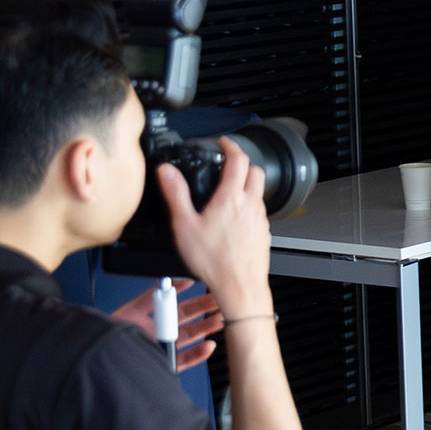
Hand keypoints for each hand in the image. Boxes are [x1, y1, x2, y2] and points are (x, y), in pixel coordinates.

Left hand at [107, 279, 223, 371]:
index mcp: (153, 320)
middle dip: (206, 312)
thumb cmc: (111, 335)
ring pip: (191, 338)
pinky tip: (208, 345)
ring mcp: (164, 349)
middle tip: (222, 303)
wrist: (101, 357)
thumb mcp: (132, 309)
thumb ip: (151, 296)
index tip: (207, 292)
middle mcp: (161, 334)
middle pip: (188, 321)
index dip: (195, 300)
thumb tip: (170, 283)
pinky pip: (187, 360)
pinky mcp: (166, 365)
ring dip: (206, 329)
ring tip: (219, 322)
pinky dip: (199, 353)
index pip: (178, 307)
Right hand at [161, 138, 275, 319]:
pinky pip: (259, 211)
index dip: (231, 146)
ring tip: (227, 191)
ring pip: (259, 192)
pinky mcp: (264, 233)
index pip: (238, 160)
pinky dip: (249, 205)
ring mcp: (261, 219)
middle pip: (256, 172)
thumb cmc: (214, 261)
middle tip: (228, 163)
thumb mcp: (185, 226)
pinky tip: (234, 217)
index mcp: (232, 198)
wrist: (240, 287)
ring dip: (246, 185)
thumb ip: (176, 195)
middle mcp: (251, 205)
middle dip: (243, 163)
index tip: (223, 142)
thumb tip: (167, 172)